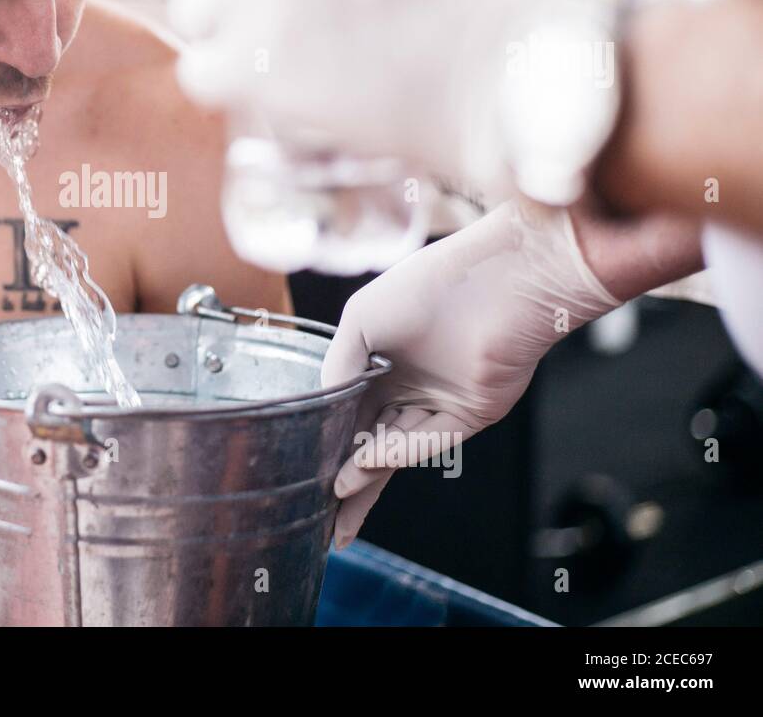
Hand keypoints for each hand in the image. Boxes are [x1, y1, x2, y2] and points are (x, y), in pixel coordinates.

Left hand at [166, 0, 551, 189]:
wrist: (512, 82)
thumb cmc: (503, 8)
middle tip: (256, 21)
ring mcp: (261, 3)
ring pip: (189, 13)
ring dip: (218, 36)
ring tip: (266, 62)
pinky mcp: (257, 70)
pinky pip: (197, 73)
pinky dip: (224, 90)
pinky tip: (262, 96)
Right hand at [322, 198, 620, 548]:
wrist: (496, 279)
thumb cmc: (425, 287)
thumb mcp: (360, 322)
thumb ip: (337, 368)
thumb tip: (319, 411)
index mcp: (379, 364)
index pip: (349, 414)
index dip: (326, 444)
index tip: (301, 473)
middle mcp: (408, 386)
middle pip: (370, 443)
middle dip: (346, 481)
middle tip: (320, 519)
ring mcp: (439, 402)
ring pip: (396, 450)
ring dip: (366, 473)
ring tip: (336, 493)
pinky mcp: (470, 414)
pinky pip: (429, 441)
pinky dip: (398, 452)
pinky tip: (368, 461)